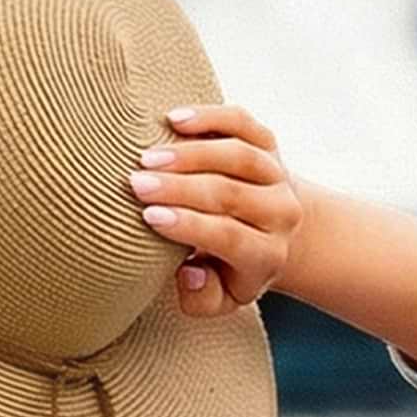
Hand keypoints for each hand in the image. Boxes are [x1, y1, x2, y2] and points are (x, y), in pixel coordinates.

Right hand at [128, 104, 305, 317]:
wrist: (275, 234)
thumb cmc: (229, 269)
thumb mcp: (217, 299)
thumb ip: (200, 299)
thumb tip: (189, 272)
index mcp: (267, 255)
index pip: (229, 237)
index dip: (189, 225)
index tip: (149, 216)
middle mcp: (281, 212)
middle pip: (230, 193)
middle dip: (179, 188)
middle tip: (135, 184)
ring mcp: (277, 174)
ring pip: (237, 155)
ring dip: (189, 154)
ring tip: (147, 158)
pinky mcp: (268, 142)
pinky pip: (242, 123)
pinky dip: (210, 117)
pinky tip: (173, 119)